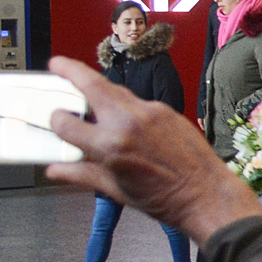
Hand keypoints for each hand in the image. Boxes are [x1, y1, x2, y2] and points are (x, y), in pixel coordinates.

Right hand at [44, 56, 261, 245]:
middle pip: (91, 84)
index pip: (66, 123)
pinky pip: (138, 102)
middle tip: (57, 63)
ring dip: (98, 86)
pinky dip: (125, 105)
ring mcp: (149, 112)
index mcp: (109, 145)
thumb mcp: (115, 190)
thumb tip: (56, 170)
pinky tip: (123, 116)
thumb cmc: (164, 198)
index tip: (56, 120)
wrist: (206, 194)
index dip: (56, 121)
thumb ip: (81, 175)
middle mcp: (127, 123)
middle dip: (70, 70)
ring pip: (115, 90)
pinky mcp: (166, 110)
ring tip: (86, 86)